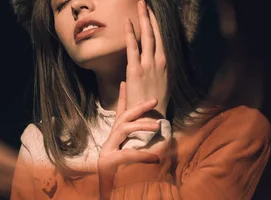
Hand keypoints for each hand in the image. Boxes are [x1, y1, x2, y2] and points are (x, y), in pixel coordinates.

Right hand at [98, 82, 160, 198]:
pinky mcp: (107, 165)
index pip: (119, 116)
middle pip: (123, 119)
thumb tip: (163, 144)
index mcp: (116, 143)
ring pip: (123, 130)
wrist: (109, 198)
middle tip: (154, 100)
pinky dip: (142, 155)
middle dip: (138, 107)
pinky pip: (127, 155)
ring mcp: (106, 154)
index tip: (124, 82)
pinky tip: (155, 157)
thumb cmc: (124, 183)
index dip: (122, 99)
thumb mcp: (135, 164)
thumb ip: (145, 152)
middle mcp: (109, 144)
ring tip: (157, 126)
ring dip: (141, 125)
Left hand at [124, 0, 168, 117]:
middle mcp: (160, 61)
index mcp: (165, 64)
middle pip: (156, 33)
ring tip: (139, 5)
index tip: (153, 12)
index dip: (157, 24)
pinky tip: (127, 22)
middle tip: (144, 2)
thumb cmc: (153, 105)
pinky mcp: (137, 69)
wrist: (152, 118)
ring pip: (147, 36)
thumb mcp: (157, 87)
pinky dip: (130, 33)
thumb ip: (149, 75)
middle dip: (150, 16)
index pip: (162, 39)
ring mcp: (149, 64)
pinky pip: (133, 47)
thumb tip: (133, 74)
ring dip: (142, 19)